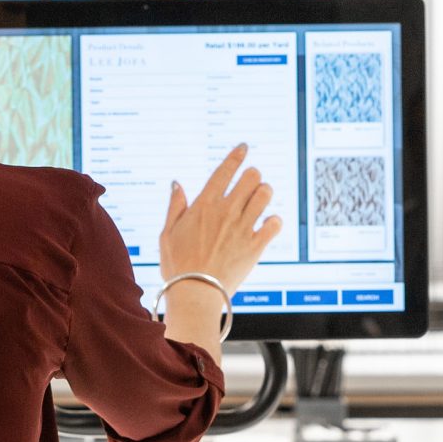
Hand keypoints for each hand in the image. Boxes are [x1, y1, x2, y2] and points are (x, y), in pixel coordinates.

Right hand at [159, 144, 281, 301]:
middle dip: (252, 175)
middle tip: (250, 181)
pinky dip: (274, 220)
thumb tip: (177, 184)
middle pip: (251, 177)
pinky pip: (274, 224)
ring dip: (264, 192)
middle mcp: (227, 211)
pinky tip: (269, 223)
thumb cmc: (177, 266)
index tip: (243, 148)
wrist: (195, 293)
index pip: (225, 170)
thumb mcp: (167, 233)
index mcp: (205, 205)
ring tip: (260, 197)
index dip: (237, 155)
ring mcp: (243, 227)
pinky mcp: (256, 246)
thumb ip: (175, 206)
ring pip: (264, 195)